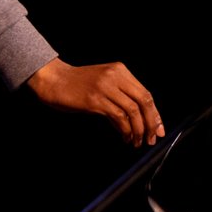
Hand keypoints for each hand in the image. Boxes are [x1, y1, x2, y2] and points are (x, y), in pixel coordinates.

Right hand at [28, 59, 163, 146]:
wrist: (53, 79)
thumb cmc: (77, 84)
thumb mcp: (104, 82)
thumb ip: (121, 94)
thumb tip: (140, 118)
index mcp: (120, 70)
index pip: (145, 93)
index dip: (155, 113)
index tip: (159, 129)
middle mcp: (115, 76)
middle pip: (143, 101)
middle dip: (151, 123)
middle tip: (151, 138)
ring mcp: (105, 87)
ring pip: (132, 111)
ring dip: (138, 130)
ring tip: (137, 142)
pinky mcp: (94, 100)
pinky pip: (118, 117)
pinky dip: (125, 130)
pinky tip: (125, 137)